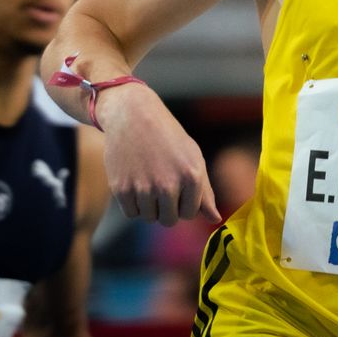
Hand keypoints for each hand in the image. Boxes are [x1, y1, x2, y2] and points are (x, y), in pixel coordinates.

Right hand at [98, 84, 217, 226]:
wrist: (132, 116)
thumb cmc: (167, 137)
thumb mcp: (193, 157)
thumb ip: (205, 191)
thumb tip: (215, 219)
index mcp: (191, 177)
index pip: (189, 213)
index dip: (182, 202)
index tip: (176, 185)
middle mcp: (168, 185)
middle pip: (169, 220)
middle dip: (166, 207)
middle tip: (160, 184)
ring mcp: (143, 188)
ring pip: (149, 217)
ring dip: (148, 205)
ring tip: (147, 180)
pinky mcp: (122, 189)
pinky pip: (131, 213)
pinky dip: (132, 203)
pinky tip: (134, 181)